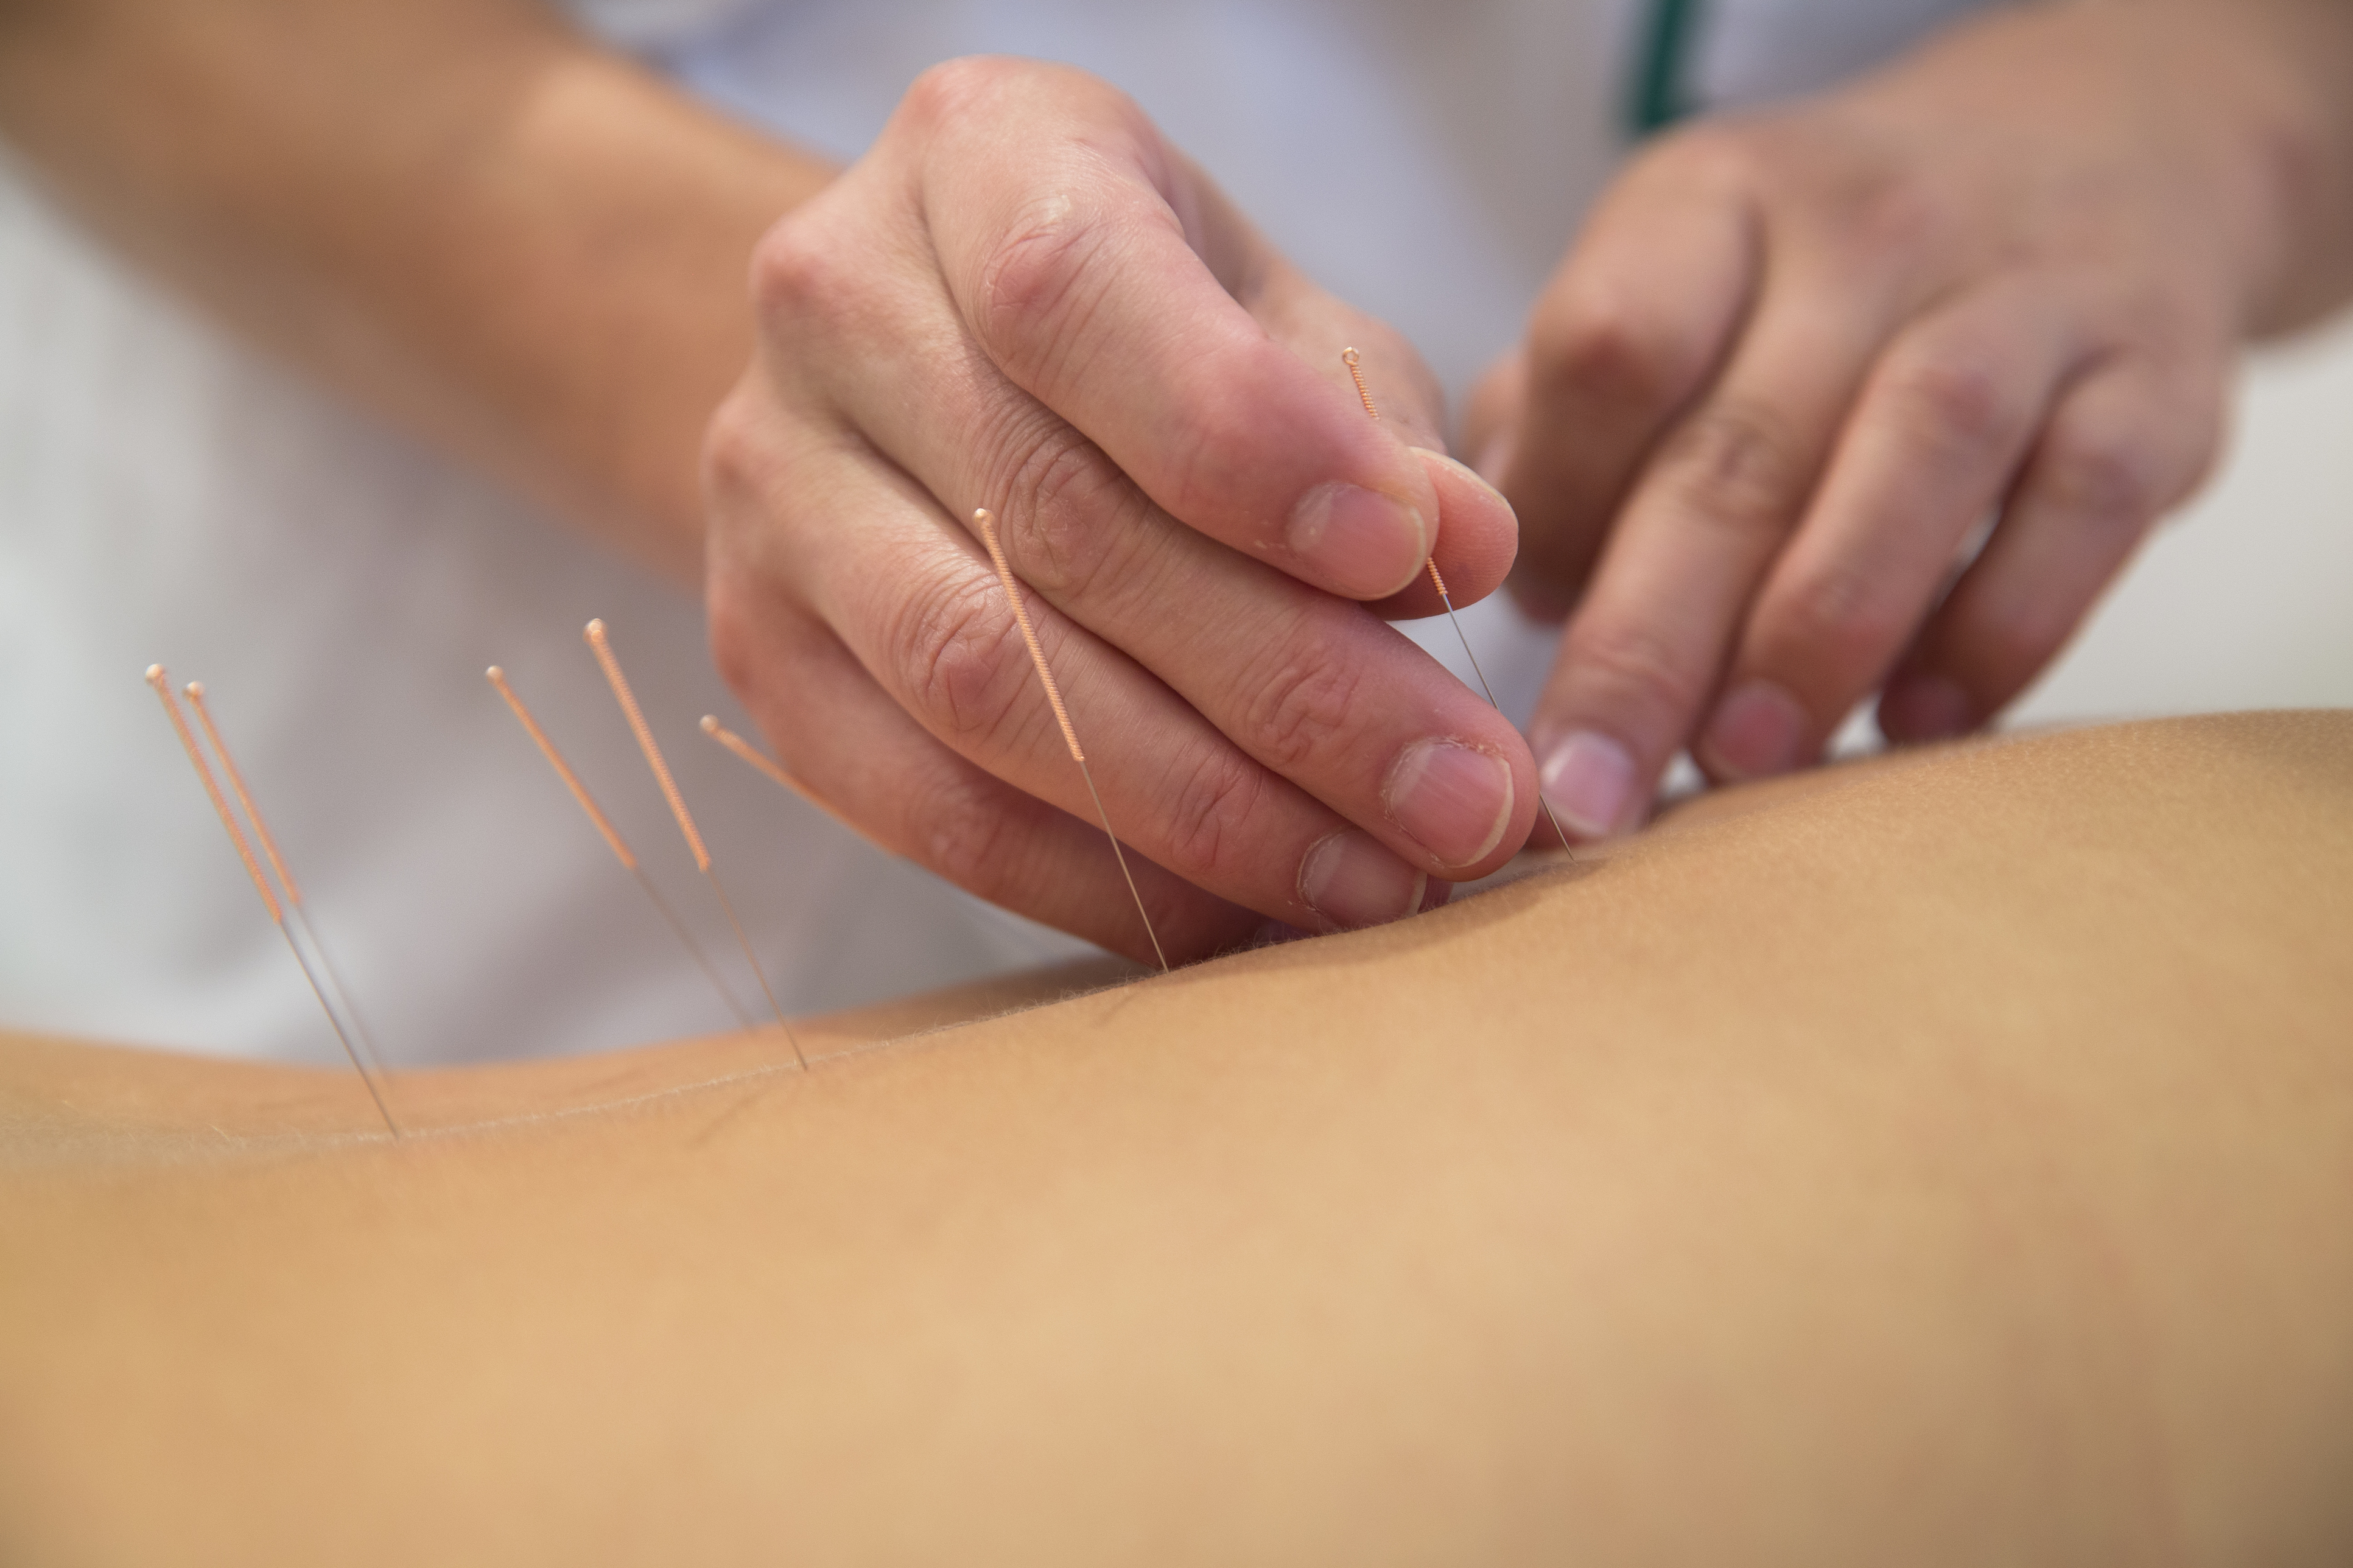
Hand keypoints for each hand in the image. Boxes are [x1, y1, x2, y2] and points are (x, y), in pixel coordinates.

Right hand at [704, 57, 1530, 963]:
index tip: (1421, 562)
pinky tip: (1242, 914)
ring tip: (1379, 884)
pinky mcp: (759, 652)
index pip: (1076, 298)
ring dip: (1206, 814)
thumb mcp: (1277, 315)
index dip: (1248, 443)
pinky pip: (922, 807)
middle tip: (1465, 805)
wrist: (920, 363)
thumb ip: (1372, 423)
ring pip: (980, 685)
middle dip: (1291, 691)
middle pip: (1052, 525)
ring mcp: (768, 490)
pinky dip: (1097, 881)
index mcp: (975, 158)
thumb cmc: (1153, 327)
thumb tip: (1472, 553)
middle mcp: (833, 308)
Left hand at [1468, 0, 2330, 839]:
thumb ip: (1563, 419)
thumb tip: (1491, 578)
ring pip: (1917, 455)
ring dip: (1820, 631)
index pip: (1609, 347)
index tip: (1519, 632)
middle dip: (1651, 643)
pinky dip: (2002, 629)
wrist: (2093, 151)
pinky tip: (1922, 724)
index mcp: (1710, 204)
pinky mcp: (2156, 373)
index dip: (1558, 505)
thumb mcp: (1675, 285)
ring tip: (1746, 762)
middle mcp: (1864, 229)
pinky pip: (2084, 503)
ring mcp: (2025, 290)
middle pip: (1740, 445)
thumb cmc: (1818, 283)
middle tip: (1593, 794)